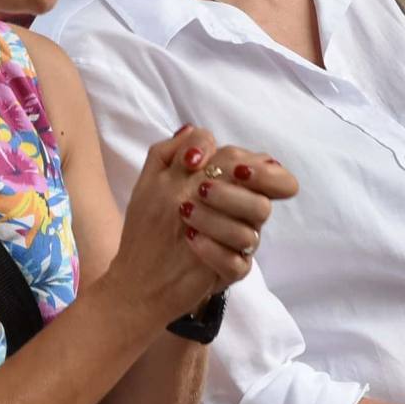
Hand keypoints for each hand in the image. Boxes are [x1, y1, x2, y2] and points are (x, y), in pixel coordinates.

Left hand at [107, 127, 297, 324]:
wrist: (136, 273)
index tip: (236, 171)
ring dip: (216, 220)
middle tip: (201, 190)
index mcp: (230, 186)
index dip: (264, 170)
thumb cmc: (149, 221)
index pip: (268, 171)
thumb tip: (195, 130)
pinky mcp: (230, 272)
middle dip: (234, 194)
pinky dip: (213, 250)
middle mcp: (240, 214)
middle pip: (263, 202)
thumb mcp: (153, 178)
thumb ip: (175, 149)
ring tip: (184, 214)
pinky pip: (237, 263)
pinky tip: (190, 240)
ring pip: (250, 233)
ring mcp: (237, 246)